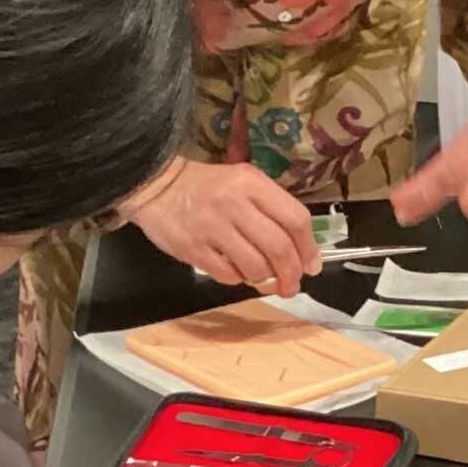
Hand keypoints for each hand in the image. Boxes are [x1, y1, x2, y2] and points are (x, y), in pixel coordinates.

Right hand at [128, 159, 320, 295]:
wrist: (156, 186)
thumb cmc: (206, 187)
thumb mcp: (242, 182)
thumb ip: (270, 209)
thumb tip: (298, 252)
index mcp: (251, 184)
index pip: (295, 218)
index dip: (309, 248)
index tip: (311, 265)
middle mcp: (234, 204)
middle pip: (278, 248)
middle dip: (291, 273)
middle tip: (292, 285)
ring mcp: (212, 228)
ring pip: (255, 266)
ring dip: (265, 280)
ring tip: (263, 280)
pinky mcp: (193, 249)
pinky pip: (228, 275)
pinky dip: (238, 279)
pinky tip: (236, 272)